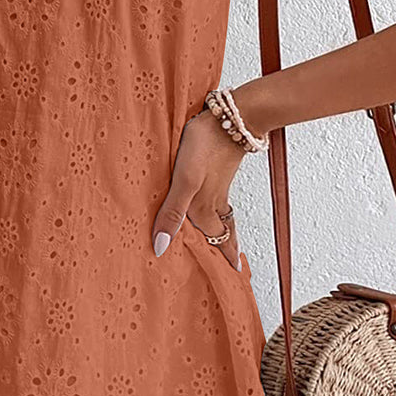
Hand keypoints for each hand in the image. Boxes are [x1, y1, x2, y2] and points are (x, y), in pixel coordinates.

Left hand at [152, 109, 250, 270]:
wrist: (233, 118)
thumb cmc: (205, 147)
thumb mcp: (184, 182)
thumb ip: (173, 213)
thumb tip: (161, 248)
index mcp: (204, 209)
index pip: (216, 242)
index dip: (224, 260)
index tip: (234, 278)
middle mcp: (213, 202)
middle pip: (222, 233)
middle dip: (226, 251)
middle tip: (233, 268)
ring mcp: (218, 187)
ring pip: (223, 217)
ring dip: (225, 233)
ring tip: (228, 245)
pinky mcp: (218, 172)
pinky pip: (221, 200)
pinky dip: (222, 212)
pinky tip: (216, 206)